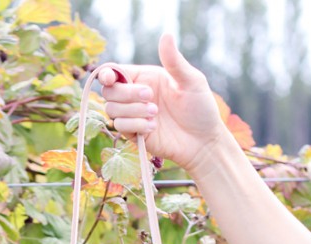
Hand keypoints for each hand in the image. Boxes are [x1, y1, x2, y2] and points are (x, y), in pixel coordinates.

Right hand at [98, 34, 224, 177]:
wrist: (203, 141)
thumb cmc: (201, 108)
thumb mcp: (191, 81)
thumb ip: (174, 61)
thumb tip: (166, 35)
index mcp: (146, 78)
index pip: (116, 72)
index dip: (107, 74)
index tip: (110, 78)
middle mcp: (136, 96)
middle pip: (109, 91)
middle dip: (126, 94)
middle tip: (150, 97)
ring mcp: (135, 116)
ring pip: (112, 110)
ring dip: (133, 111)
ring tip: (156, 114)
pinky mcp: (135, 134)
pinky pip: (121, 127)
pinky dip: (136, 125)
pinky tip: (154, 127)